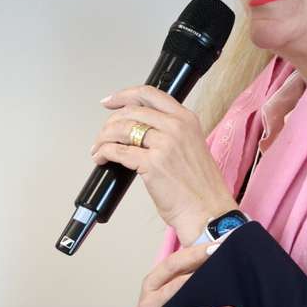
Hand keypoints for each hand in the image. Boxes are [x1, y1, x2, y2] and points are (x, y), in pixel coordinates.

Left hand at [92, 85, 237, 244]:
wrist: (207, 212)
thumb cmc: (200, 188)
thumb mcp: (191, 146)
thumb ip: (170, 133)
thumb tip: (141, 131)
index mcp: (186, 119)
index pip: (150, 94)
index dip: (124, 95)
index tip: (110, 101)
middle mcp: (176, 126)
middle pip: (131, 111)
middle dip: (110, 122)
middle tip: (103, 134)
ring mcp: (164, 144)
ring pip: (121, 129)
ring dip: (103, 138)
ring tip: (98, 148)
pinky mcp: (152, 163)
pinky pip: (118, 151)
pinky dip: (104, 153)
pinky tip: (101, 158)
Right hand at [110, 242, 236, 306]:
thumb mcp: (158, 295)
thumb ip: (178, 280)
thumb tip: (214, 261)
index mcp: (150, 286)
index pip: (171, 265)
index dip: (193, 255)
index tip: (216, 248)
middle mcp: (149, 306)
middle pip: (176, 291)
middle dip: (203, 283)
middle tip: (230, 278)